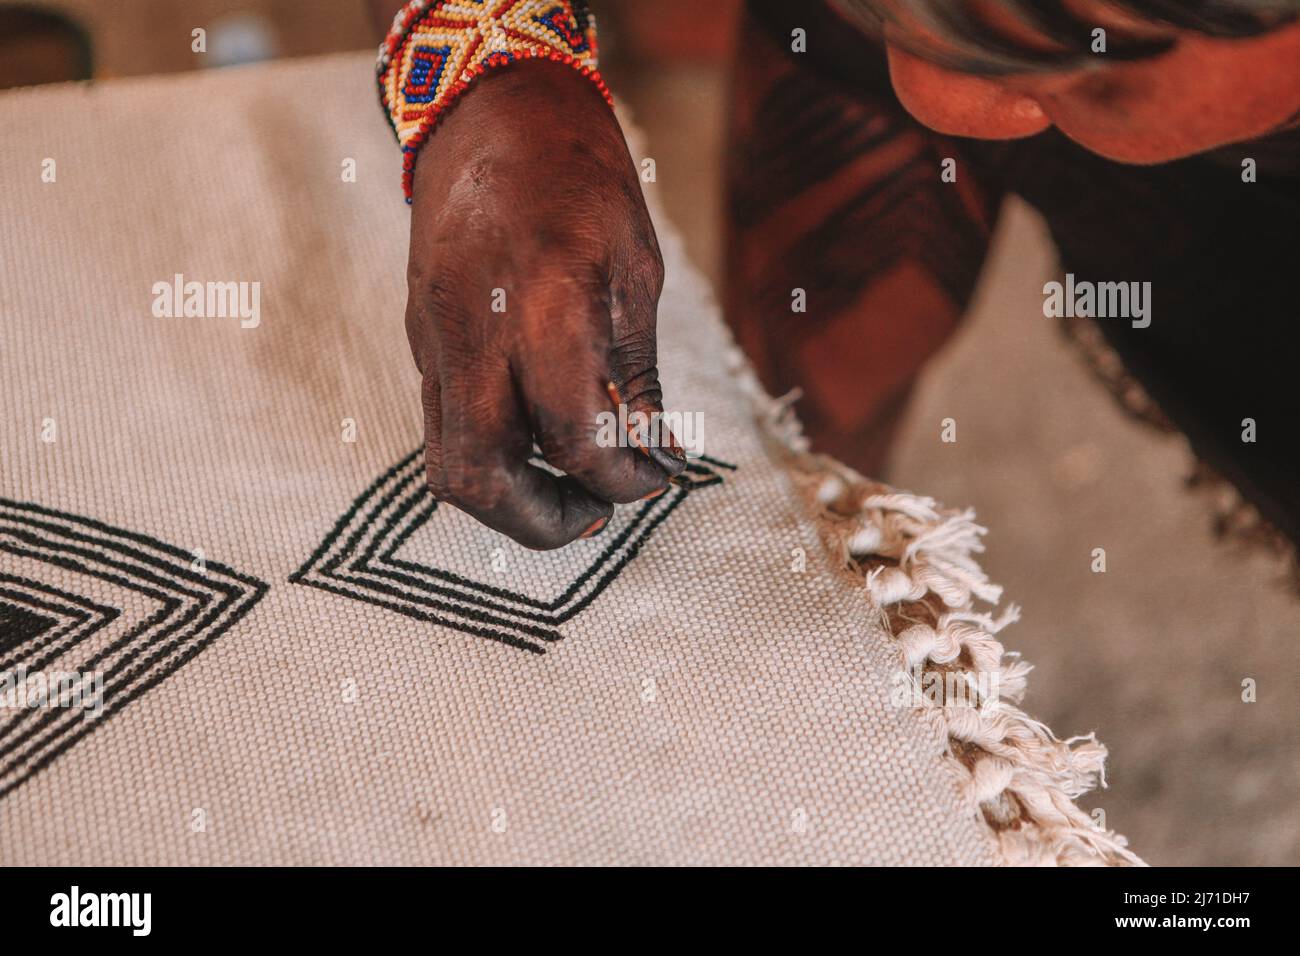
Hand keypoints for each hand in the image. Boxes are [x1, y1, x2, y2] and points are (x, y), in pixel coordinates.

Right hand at [404, 59, 684, 549]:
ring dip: (510, 500)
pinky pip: (444, 426)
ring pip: (448, 465)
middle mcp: (474, 335)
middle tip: (599, 510)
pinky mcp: (420, 340)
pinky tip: (538, 439)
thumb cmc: (577, 177)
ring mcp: (433, 340)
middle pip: (482, 479)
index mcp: (544, 307)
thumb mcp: (634, 269)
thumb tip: (651, 451)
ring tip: (570, 486)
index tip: (658, 475)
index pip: (574, 439)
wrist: (488, 112)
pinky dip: (493, 456)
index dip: (624, 479)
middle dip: (546, 521)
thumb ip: (635, 373)